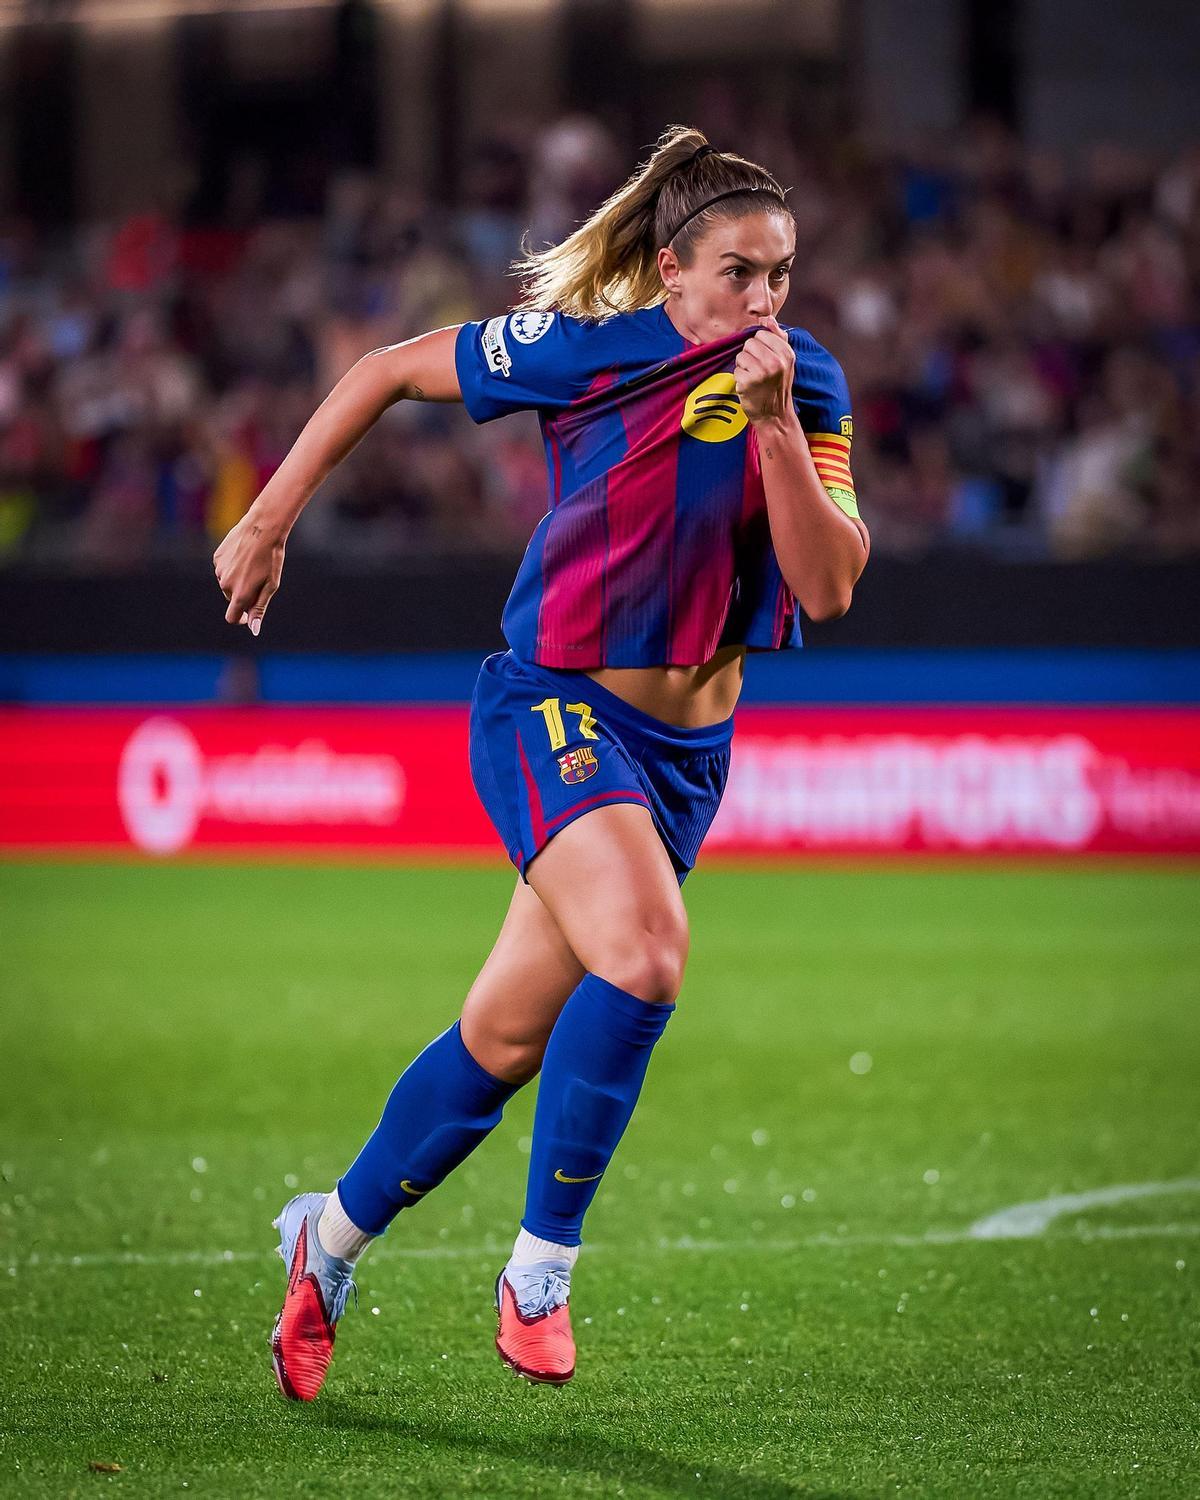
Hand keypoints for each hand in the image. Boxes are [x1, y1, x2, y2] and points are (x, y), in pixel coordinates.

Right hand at [212, 508, 286, 635]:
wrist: (263, 528)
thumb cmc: (271, 558)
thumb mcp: (270, 586)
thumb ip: (259, 609)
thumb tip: (253, 630)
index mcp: (240, 594)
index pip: (232, 617)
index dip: (240, 619)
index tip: (248, 615)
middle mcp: (225, 584)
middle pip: (232, 599)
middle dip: (243, 595)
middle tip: (259, 579)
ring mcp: (219, 570)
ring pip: (227, 583)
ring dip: (238, 580)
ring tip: (253, 564)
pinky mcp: (217, 557)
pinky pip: (223, 569)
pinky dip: (232, 567)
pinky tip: (244, 556)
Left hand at [733, 315, 794, 425]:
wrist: (775, 415)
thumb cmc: (778, 385)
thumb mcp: (786, 360)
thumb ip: (778, 336)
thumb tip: (767, 317)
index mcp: (786, 352)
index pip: (761, 333)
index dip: (760, 345)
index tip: (765, 358)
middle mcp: (776, 361)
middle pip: (749, 343)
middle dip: (750, 355)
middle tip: (759, 370)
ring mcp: (761, 372)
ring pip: (741, 355)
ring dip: (744, 366)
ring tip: (754, 378)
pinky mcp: (748, 382)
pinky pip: (736, 370)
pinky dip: (739, 378)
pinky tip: (749, 387)